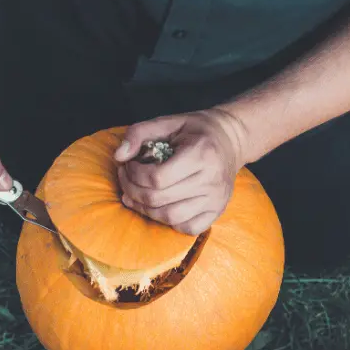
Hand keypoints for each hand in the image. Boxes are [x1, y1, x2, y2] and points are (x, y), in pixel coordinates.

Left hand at [114, 107, 248, 234]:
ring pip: (170, 217)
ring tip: (136, 196)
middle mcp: (211, 180)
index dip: (133, 175)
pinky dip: (169, 222)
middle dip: (133, 191)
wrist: (231, 141)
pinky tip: (160, 207)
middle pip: (159, 199)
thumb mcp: (168, 121)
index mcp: (201, 154)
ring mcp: (216, 200)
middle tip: (125, 181)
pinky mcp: (217, 212)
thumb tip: (118, 157)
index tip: (127, 166)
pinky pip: (187, 228)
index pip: (157, 178)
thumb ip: (139, 133)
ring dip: (145, 209)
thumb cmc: (196, 131)